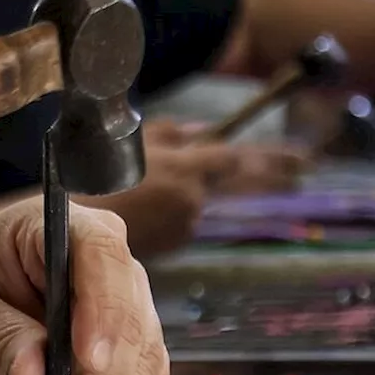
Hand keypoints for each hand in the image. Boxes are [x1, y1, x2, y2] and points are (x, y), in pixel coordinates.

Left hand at [0, 198, 168, 374]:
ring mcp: (116, 297)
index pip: (98, 252)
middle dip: (112, 373)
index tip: (89, 360)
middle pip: (129, 306)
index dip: (102, 305)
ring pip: (143, 346)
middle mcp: (97, 255)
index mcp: (50, 225)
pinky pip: (139, 373)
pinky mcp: (122, 339)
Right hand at [75, 119, 309, 255]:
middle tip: (303, 166)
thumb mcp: (135, 139)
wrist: (70, 224)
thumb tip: (204, 130)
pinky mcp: (173, 243)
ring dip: (191, 190)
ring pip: (198, 200)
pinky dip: (174, 209)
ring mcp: (184, 224)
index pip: (235, 158)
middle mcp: (192, 199)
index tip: (303, 157)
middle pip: (231, 182)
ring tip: (161, 185)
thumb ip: (175, 134)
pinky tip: (147, 206)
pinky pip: (182, 219)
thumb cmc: (96, 175)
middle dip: (267, 173)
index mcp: (185, 169)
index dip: (270, 157)